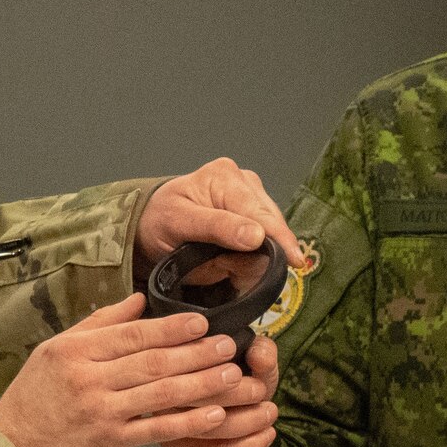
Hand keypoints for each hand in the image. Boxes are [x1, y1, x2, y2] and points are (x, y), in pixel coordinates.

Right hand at [0, 294, 261, 446]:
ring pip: (161, 392)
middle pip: (153, 360)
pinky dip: (188, 421)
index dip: (171, 327)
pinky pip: (157, 429)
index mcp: (74, 351)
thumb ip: (99, 325)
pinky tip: (215, 414)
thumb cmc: (34, 399)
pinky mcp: (111, 442)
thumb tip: (139, 299)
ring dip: (202, 383)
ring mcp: (101, 411)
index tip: (202, 321)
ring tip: (232, 374)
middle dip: (196, 352)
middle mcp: (88, 378)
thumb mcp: (55, 351)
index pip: (132, 334)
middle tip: (229, 344)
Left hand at [136, 158, 301, 281]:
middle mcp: (244, 182)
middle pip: (272, 225)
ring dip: (254, 260)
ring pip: (272, 238)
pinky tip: (231, 262)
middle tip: (228, 270)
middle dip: (258, 255)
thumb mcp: (178, 222)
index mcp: (224, 175)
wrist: (153, 224)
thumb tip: (257, 236)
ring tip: (223, 264)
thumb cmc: (161, 219)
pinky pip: (266, 245)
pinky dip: (251, 260)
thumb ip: (217, 228)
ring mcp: (253, 199)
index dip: (278, 238)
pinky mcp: (255, 217)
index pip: (260, 212)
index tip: (294, 261)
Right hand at [163, 335, 281, 446]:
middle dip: (233, 393)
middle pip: (193, 395)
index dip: (210, 359)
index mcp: (172, 361)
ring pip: (208, 425)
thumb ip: (261, 353)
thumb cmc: (241, 388)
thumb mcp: (255, 365)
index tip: (238, 361)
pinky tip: (267, 434)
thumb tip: (257, 354)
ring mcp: (168, 424)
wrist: (234, 430)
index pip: (183, 361)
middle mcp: (160, 392)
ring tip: (270, 412)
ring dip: (246, 420)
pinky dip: (248, 443)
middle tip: (260, 390)